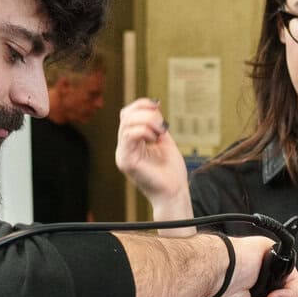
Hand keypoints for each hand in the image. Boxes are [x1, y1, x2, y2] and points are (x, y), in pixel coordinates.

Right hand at [115, 99, 189, 216]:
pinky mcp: (126, 161)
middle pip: (125, 116)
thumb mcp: (164, 142)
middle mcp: (124, 148)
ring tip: (161, 133)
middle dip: (146, 112)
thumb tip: (154, 108)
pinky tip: (155, 139)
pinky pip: (129, 136)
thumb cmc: (171, 172)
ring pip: (127, 124)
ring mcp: (123, 154)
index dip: (141, 104)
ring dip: (148, 122)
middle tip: (162, 124)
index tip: (157, 104)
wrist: (174, 192)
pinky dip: (144, 131)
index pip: (127, 115)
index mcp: (131, 142)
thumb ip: (157, 126)